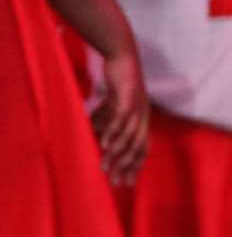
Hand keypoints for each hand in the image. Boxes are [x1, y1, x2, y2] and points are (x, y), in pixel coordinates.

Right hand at [91, 46, 149, 185]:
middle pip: (137, 148)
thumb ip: (103, 120)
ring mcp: (138, 108)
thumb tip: (94, 136)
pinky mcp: (128, 98)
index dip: (133, 166)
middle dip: (126, 168)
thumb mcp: (108, 103)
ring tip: (105, 167)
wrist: (121, 52)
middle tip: (117, 183)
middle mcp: (143, 117)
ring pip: (128, 138)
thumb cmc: (115, 78)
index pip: (141, 149)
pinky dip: (112, 134)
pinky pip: (120, 121)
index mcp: (141, 120)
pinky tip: (104, 145)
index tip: (124, 182)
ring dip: (116, 155)